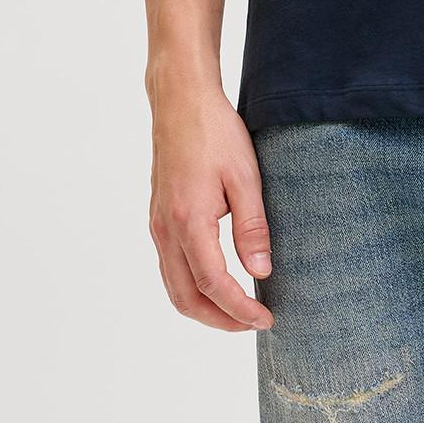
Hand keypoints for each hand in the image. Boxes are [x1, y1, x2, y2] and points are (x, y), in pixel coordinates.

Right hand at [146, 78, 274, 331]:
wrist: (180, 100)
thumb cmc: (215, 131)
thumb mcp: (245, 176)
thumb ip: (252, 227)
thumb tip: (261, 273)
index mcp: (188, 221)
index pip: (213, 284)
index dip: (239, 309)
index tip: (265, 319)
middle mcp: (166, 229)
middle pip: (186, 298)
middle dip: (220, 320)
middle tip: (254, 322)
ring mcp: (158, 225)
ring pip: (174, 287)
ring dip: (204, 307)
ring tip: (239, 309)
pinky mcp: (158, 218)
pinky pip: (170, 268)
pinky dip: (192, 288)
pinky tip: (217, 282)